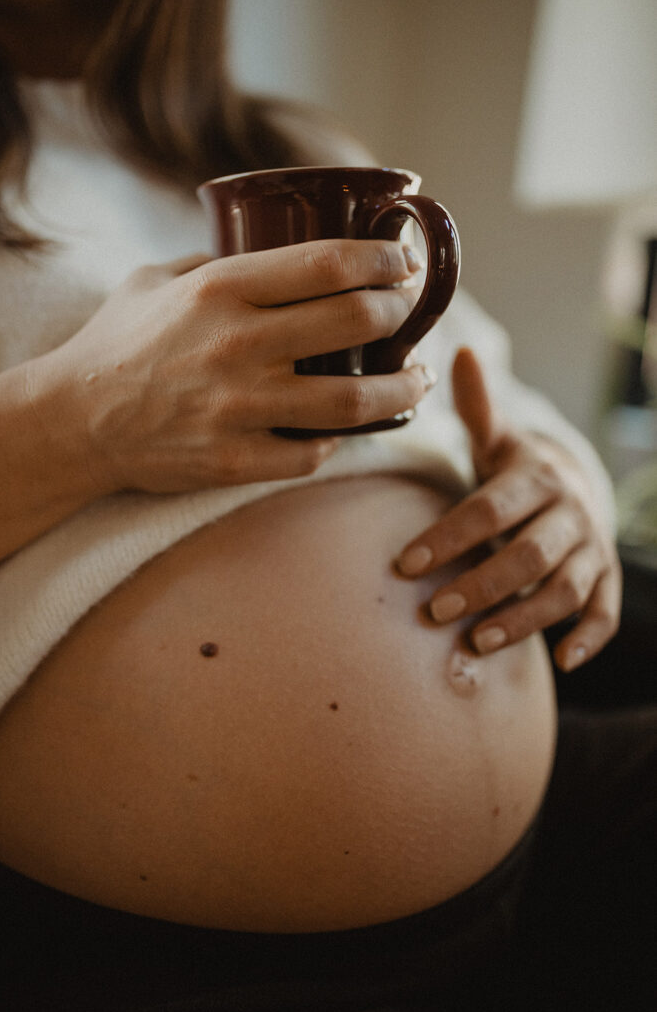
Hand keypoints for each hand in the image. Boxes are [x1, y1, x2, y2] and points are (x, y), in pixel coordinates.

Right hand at [45, 241, 429, 494]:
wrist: (75, 420)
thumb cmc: (119, 343)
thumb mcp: (159, 279)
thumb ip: (220, 262)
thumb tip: (280, 247)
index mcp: (220, 289)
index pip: (329, 264)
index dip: (383, 261)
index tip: (403, 264)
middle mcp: (237, 345)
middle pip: (357, 322)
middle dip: (401, 314)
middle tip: (409, 315)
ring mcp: (238, 408)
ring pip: (353, 400)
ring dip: (401, 389)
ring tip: (415, 378)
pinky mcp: (234, 461)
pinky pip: (312, 454)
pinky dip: (338, 442)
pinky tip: (346, 430)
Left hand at [395, 348, 621, 671]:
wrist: (574, 486)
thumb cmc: (516, 471)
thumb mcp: (497, 439)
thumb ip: (476, 407)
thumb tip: (461, 351)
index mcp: (537, 476)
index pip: (489, 508)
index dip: (449, 537)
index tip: (405, 564)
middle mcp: (570, 512)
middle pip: (529, 553)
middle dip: (482, 583)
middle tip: (433, 610)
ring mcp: (591, 548)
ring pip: (565, 588)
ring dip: (524, 618)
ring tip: (477, 641)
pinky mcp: (605, 579)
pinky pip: (605, 612)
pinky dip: (590, 638)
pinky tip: (562, 661)